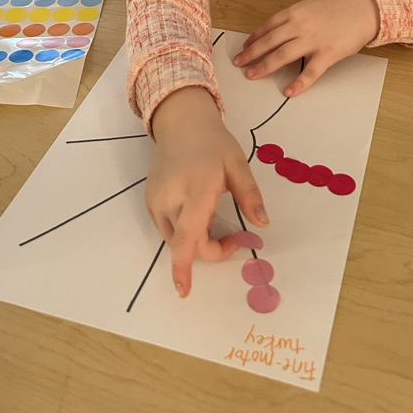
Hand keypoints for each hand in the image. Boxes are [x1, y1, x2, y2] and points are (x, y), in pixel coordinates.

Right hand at [147, 87, 268, 298]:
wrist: (180, 121)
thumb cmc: (213, 143)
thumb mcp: (237, 164)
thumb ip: (250, 195)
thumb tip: (263, 224)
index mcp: (196, 190)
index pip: (189, 236)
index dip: (185, 266)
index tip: (185, 291)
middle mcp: (170, 199)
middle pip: (185, 244)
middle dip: (209, 250)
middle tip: (233, 237)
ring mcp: (156, 201)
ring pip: (174, 239)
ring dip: (195, 240)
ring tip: (213, 215)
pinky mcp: (150, 201)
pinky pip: (167, 227)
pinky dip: (184, 230)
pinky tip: (196, 209)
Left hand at [233, 0, 379, 97]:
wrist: (364, 9)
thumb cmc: (338, 8)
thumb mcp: (311, 7)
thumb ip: (294, 19)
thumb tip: (277, 34)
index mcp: (295, 12)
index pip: (267, 27)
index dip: (254, 39)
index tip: (245, 47)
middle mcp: (300, 25)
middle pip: (269, 42)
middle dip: (251, 54)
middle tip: (239, 63)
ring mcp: (313, 40)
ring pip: (282, 56)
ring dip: (264, 67)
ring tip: (252, 75)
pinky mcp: (328, 54)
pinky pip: (309, 72)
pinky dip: (298, 83)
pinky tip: (288, 92)